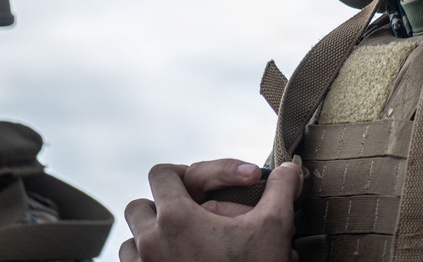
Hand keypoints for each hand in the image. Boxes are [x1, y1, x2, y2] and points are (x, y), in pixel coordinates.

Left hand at [121, 159, 301, 261]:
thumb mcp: (274, 229)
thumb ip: (280, 190)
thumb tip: (290, 169)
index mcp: (176, 218)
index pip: (161, 175)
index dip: (180, 174)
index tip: (197, 186)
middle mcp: (150, 243)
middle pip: (138, 207)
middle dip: (161, 206)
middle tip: (188, 215)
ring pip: (131, 240)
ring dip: (150, 236)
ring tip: (181, 243)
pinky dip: (148, 261)